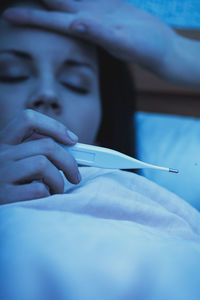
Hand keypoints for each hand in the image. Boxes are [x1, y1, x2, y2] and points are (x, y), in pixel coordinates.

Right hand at [0, 109, 80, 203]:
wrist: (0, 217)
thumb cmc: (10, 186)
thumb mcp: (16, 163)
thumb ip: (34, 151)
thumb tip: (70, 146)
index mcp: (3, 143)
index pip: (28, 119)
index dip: (54, 126)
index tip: (72, 140)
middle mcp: (0, 155)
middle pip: (46, 145)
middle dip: (69, 161)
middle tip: (75, 176)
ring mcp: (1, 174)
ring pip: (43, 164)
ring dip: (58, 181)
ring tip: (56, 190)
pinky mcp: (3, 195)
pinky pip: (38, 189)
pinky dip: (47, 195)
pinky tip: (43, 200)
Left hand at [3, 0, 176, 69]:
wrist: (160, 48)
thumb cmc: (145, 49)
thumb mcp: (123, 42)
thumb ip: (100, 33)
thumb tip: (75, 22)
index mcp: (85, 29)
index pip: (49, 21)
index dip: (29, 17)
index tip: (7, 14)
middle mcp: (85, 18)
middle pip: (52, 3)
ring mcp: (96, 10)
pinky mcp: (108, 4)